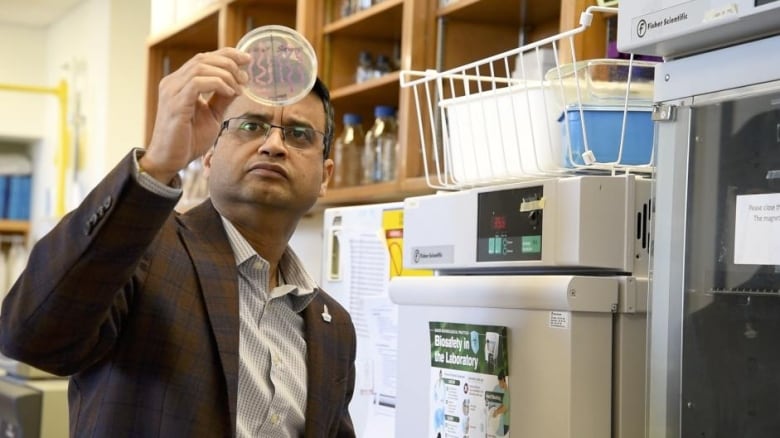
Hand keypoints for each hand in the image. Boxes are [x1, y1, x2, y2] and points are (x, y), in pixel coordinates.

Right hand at [142, 47, 250, 182]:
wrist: (169, 160)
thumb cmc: (188, 140)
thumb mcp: (212, 115)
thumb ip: (222, 98)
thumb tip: (239, 84)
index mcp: (180, 82)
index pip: (203, 58)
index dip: (227, 55)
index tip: (247, 60)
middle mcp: (173, 82)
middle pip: (203, 59)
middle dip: (230, 63)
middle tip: (246, 77)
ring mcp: (172, 91)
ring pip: (201, 67)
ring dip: (226, 75)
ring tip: (238, 89)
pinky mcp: (175, 103)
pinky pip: (198, 83)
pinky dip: (218, 84)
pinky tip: (230, 94)